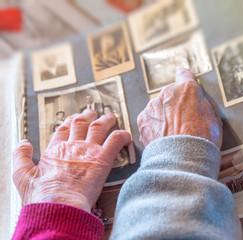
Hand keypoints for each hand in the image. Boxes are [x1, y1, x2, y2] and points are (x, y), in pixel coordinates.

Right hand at [12, 109, 130, 211]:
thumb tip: (23, 143)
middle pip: (82, 124)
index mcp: (55, 150)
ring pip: (99, 127)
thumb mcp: (22, 175)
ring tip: (111, 117)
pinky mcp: (103, 158)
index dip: (70, 122)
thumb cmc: (43, 195)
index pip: (63, 130)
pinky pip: (116, 140)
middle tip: (92, 113)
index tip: (74, 119)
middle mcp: (73, 146)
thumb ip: (21, 157)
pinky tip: (127, 135)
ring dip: (106, 120)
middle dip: (87, 116)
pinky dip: (122, 135)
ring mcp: (89, 151)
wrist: (60, 204)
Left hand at [137, 68, 222, 147]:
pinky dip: (154, 128)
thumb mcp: (214, 118)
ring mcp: (153, 106)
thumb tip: (200, 104)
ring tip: (173, 135)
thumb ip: (204, 105)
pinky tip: (163, 139)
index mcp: (188, 89)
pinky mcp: (143, 120)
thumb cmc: (201, 139)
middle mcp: (168, 93)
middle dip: (174, 106)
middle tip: (183, 122)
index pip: (184, 74)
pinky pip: (149, 121)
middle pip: (170, 95)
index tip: (184, 85)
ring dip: (163, 117)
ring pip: (158, 108)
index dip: (185, 80)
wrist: (182, 157)